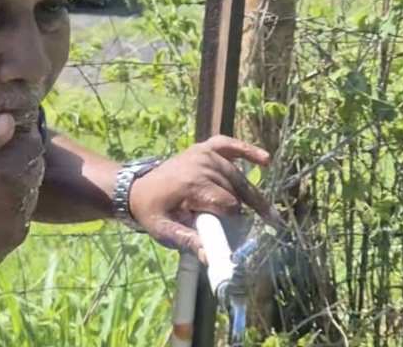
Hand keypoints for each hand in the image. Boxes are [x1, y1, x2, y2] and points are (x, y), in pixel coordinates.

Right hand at [0, 113, 45, 280]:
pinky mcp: (17, 236)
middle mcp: (17, 197)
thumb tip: (9, 121)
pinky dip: (14, 204)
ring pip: (33, 187)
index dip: (18, 136)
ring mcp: (19, 220)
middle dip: (20, 157)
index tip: (1, 138)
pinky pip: (26, 210)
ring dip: (19, 181)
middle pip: (35, 164)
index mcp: (1, 172)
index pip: (32, 142)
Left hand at [128, 135, 281, 256]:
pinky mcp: (205, 148)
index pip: (229, 207)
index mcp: (192, 185)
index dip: (235, 223)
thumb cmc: (153, 212)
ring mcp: (204, 154)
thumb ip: (189, 242)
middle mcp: (201, 165)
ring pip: (238, 178)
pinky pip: (230, 146)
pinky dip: (247, 151)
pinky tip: (266, 161)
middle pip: (237, 193)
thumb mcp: (165, 231)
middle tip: (254, 227)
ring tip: (263, 213)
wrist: (137, 188)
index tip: (235, 236)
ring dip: (247, 194)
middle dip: (242, 211)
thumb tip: (211, 257)